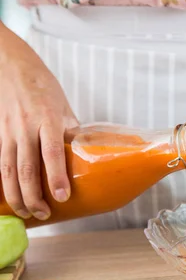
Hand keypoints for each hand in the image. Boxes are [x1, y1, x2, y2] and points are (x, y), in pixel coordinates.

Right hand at [0, 24, 77, 220]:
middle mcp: (25, 127)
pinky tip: (10, 196)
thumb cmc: (41, 84)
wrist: (8, 65)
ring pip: (8, 171)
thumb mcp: (63, 105)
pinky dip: (3, 183)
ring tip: (27, 213)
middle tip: (44, 214)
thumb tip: (83, 155)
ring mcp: (8, 131)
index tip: (63, 196)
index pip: (52, 153)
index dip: (56, 177)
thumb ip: (70, 130)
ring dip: (17, 196)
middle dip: (34, 196)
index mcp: (48, 118)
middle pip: (26, 169)